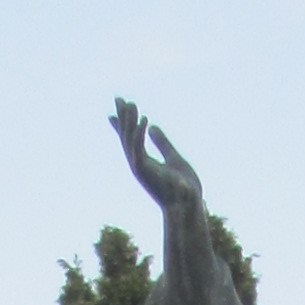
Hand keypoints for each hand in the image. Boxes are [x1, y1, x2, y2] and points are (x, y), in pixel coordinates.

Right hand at [112, 99, 201, 214]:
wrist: (188, 206)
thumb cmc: (183, 189)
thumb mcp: (173, 158)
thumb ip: (162, 143)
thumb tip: (153, 126)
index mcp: (146, 163)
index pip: (131, 139)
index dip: (122, 124)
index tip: (116, 107)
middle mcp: (140, 166)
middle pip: (127, 137)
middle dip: (123, 117)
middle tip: (118, 97)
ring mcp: (141, 169)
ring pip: (130, 141)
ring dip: (129, 122)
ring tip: (131, 103)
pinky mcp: (146, 172)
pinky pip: (139, 149)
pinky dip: (140, 134)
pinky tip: (144, 118)